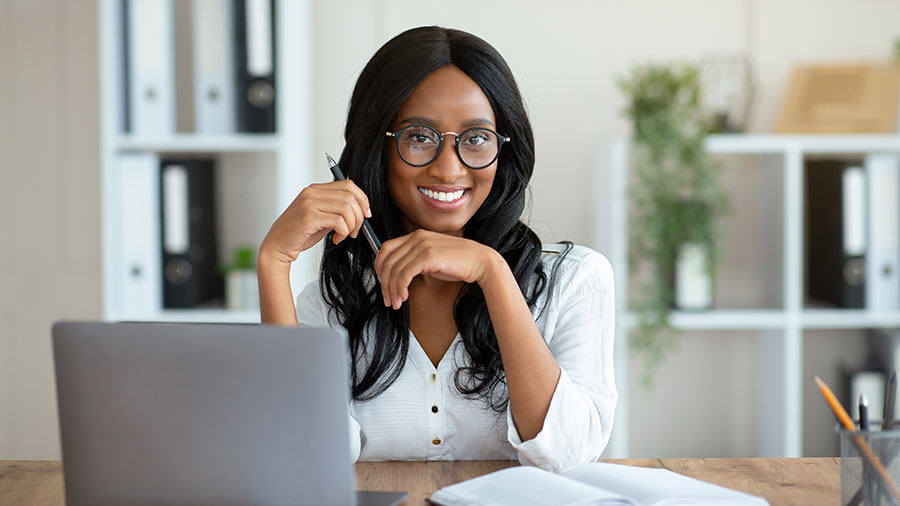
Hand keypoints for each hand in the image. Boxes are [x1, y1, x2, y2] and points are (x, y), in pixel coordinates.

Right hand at [259, 179, 370, 266]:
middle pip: (350, 196)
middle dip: (359, 216)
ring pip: (347, 208)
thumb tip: (360, 209)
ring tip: (345, 235)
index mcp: (315, 189)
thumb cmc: (300, 234)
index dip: (362, 199)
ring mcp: (309, 204)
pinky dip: (343, 232)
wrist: (277, 246)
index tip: (366, 214)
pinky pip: (338, 221)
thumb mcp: (321, 216)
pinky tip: (336, 238)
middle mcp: (312, 193)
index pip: (348, 185)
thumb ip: (336, 209)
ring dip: (352, 225)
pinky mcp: (309, 217)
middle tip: (355, 230)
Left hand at [373, 229, 502, 308]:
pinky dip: (400, 287)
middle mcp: (417, 237)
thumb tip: (396, 274)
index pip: (386, 248)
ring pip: (394, 269)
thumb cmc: (458, 263)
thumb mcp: (431, 258)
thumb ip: (414, 260)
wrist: (481, 262)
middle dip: (384, 283)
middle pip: (387, 260)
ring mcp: (422, 245)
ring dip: (392, 289)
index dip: (379, 268)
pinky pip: (404, 274)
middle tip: (387, 299)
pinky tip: (405, 296)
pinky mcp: (428, 256)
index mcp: (416, 235)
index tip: (383, 284)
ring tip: (396, 302)